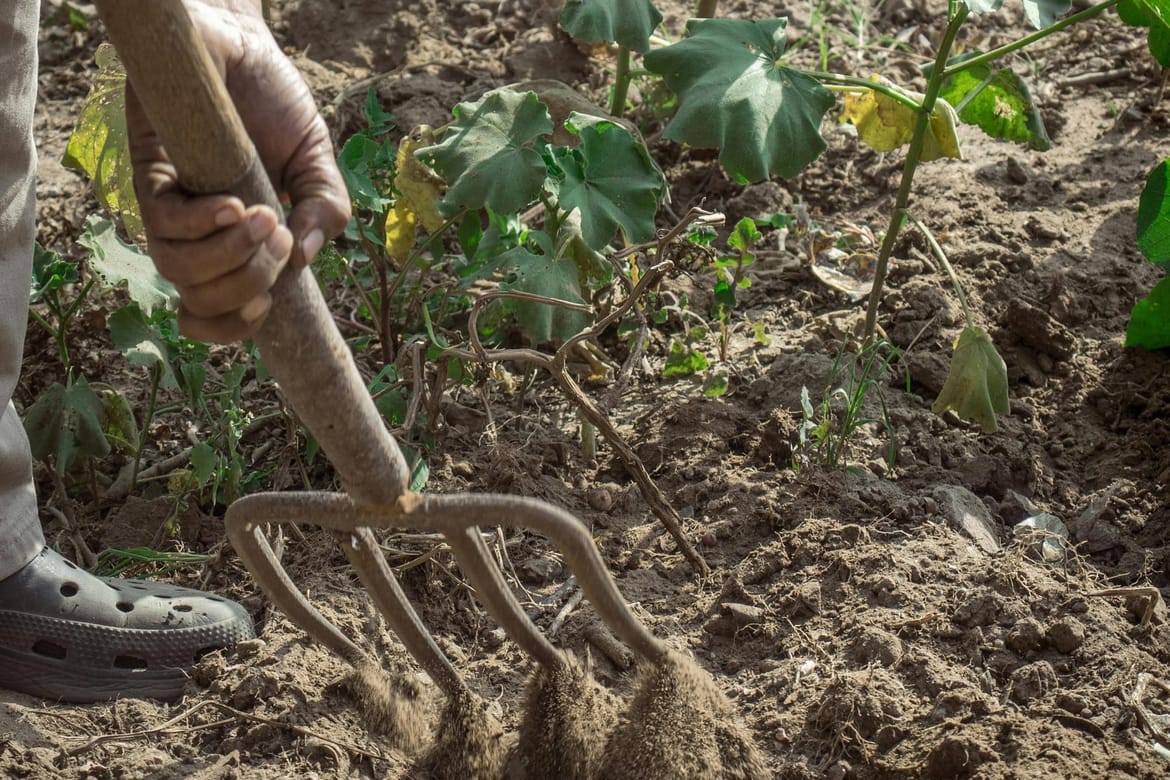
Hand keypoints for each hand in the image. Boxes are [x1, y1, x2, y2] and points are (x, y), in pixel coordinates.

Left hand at [126, 1, 349, 342]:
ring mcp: (170, 206)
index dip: (231, 330)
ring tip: (264, 218)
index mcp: (233, 244)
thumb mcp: (316, 162)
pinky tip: (234, 204)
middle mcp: (195, 234)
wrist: (242, 44)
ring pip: (180, 271)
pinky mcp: (150, 174)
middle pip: (201, 299)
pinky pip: (166, 225)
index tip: (264, 312)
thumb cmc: (275, 104)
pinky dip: (205, 226)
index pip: (215, 312)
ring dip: (230, 257)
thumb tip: (303, 258)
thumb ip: (325, 210)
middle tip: (281, 238)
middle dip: (249, 283)